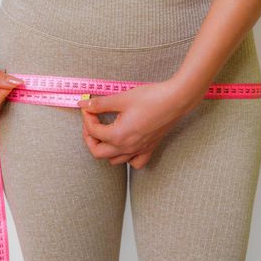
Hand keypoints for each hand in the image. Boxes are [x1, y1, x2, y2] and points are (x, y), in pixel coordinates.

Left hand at [78, 79, 200, 168]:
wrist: (176, 100)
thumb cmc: (151, 98)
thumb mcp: (122, 99)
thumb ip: (100, 104)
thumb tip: (83, 105)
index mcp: (118, 135)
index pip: (93, 131)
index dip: (87, 117)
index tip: (88, 107)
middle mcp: (127, 147)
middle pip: (98, 152)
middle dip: (90, 137)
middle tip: (91, 122)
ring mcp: (139, 150)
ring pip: (114, 160)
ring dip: (105, 149)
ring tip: (105, 133)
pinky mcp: (150, 148)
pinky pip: (135, 162)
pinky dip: (127, 158)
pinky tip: (125, 145)